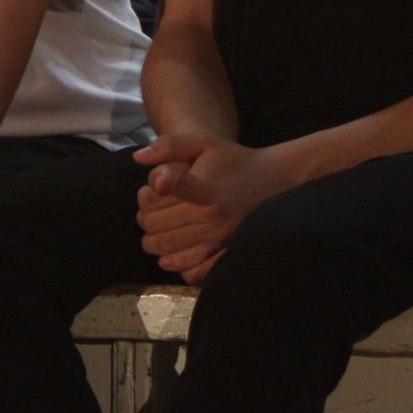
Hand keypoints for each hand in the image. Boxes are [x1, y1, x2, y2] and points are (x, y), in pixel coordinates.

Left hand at [131, 134, 295, 281]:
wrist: (275, 179)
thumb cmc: (234, 160)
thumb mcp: (204, 142)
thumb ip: (170, 146)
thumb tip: (138, 158)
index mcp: (201, 188)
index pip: (156, 196)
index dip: (145, 194)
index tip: (150, 190)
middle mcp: (209, 216)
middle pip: (155, 225)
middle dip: (143, 219)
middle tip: (147, 214)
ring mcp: (219, 238)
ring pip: (166, 248)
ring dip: (152, 242)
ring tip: (155, 233)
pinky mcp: (227, 252)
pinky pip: (192, 270)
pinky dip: (177, 265)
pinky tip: (172, 255)